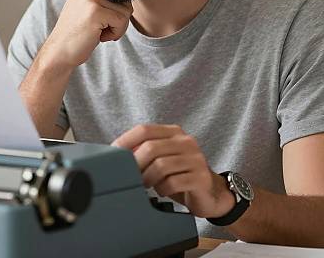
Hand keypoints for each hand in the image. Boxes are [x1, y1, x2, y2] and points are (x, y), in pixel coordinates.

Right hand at [42, 0, 132, 68]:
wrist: (59, 52)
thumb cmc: (78, 32)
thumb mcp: (89, 6)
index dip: (114, 10)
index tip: (97, 19)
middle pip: (125, 0)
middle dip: (118, 19)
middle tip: (98, 28)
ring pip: (126, 11)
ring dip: (116, 27)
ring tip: (96, 31)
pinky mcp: (96, 11)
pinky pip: (122, 22)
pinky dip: (115, 33)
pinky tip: (98, 36)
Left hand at [112, 124, 235, 217]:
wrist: (210, 193)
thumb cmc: (178, 175)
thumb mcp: (161, 159)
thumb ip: (143, 151)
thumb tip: (114, 154)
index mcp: (173, 132)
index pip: (144, 129)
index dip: (125, 141)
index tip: (113, 154)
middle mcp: (186, 141)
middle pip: (151, 148)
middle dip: (136, 165)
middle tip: (130, 177)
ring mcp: (195, 158)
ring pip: (161, 166)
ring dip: (148, 179)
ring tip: (147, 185)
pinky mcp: (201, 177)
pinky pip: (173, 182)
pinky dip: (162, 189)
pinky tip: (162, 191)